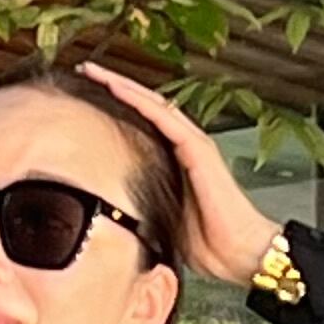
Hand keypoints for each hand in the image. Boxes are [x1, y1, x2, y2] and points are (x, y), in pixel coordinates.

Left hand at [76, 60, 284, 286]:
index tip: (85, 96)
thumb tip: (110, 209)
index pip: (142, 123)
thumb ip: (142, 205)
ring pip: (151, 103)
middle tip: (84, 71)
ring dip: (122, 85)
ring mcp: (192, 143)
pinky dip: (139, 100)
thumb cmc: (207, 244)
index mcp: (175, 160)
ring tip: (94, 71)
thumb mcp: (162, 218)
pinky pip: (163, 116)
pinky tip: (117, 88)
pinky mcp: (197, 148)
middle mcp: (184, 144)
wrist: (239, 252)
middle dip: (113, 86)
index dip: (115, 106)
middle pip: (145, 106)